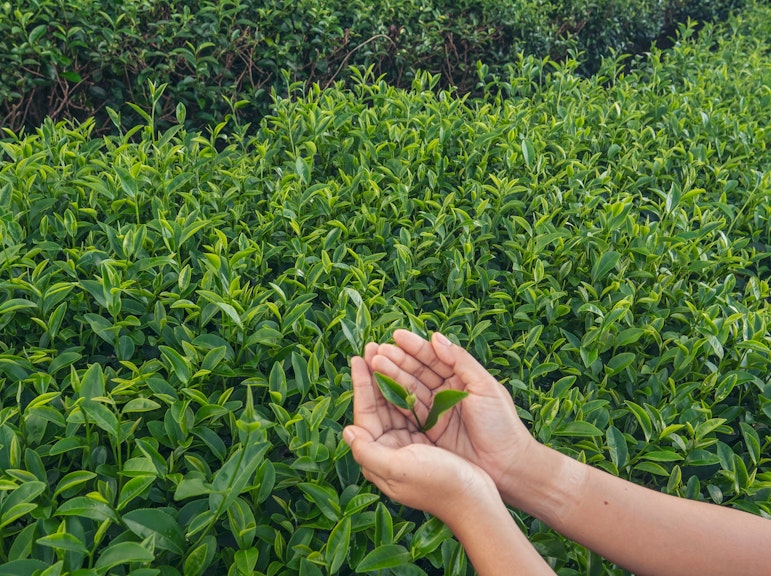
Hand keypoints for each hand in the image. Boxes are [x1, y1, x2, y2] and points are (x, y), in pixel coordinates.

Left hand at [344, 354, 496, 520]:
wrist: (476, 501)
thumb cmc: (438, 484)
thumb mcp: (398, 469)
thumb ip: (368, 452)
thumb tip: (347, 431)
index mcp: (379, 457)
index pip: (364, 415)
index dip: (361, 385)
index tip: (358, 359)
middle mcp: (390, 450)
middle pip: (378, 406)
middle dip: (374, 376)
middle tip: (371, 347)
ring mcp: (408, 445)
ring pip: (394, 405)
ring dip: (390, 379)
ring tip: (386, 353)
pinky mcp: (426, 442)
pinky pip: (413, 410)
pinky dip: (409, 390)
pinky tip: (409, 372)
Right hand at [365, 329, 538, 501]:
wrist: (507, 466)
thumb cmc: (502, 424)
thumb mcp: (485, 387)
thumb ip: (460, 361)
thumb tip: (436, 337)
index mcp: (462, 377)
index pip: (434, 358)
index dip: (415, 347)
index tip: (395, 336)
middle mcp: (446, 392)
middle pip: (417, 371)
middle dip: (397, 359)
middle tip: (376, 350)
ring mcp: (436, 412)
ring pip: (409, 389)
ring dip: (391, 376)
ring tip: (373, 362)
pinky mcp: (429, 431)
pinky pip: (409, 411)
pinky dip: (394, 399)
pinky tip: (379, 387)